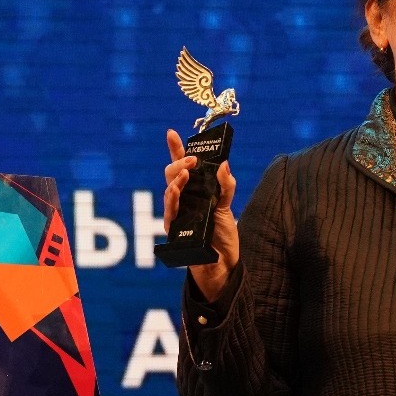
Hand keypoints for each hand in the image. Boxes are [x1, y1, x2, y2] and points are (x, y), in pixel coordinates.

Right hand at [163, 128, 240, 301]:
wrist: (222, 264)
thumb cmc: (221, 234)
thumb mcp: (227, 206)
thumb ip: (226, 185)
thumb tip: (223, 163)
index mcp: (194, 191)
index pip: (182, 166)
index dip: (175, 149)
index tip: (171, 132)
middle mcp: (182, 201)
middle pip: (172, 176)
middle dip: (179, 164)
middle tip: (193, 160)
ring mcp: (177, 215)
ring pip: (168, 192)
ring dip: (176, 180)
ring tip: (186, 173)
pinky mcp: (176, 231)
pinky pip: (170, 212)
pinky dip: (173, 199)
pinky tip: (177, 189)